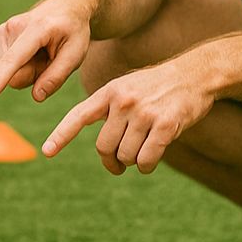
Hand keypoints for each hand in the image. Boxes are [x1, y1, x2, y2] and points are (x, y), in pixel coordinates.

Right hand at [0, 0, 95, 102]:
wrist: (67, 6)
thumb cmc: (73, 31)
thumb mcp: (76, 54)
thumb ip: (57, 76)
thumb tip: (36, 96)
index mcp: (37, 29)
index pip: (14, 59)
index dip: (0, 78)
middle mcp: (14, 26)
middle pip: (16, 75)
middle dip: (34, 75)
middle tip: (50, 57)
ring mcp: (4, 30)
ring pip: (9, 73)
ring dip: (28, 70)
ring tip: (42, 52)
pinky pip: (6, 66)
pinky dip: (21, 64)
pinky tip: (33, 50)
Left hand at [42, 53, 213, 173]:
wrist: (194, 74)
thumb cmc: (158, 87)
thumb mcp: (127, 88)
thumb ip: (110, 111)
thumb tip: (105, 151)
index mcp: (109, 92)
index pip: (79, 115)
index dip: (62, 135)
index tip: (47, 151)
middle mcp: (123, 101)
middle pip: (104, 147)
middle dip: (112, 160)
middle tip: (119, 163)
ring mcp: (144, 113)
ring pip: (126, 156)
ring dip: (132, 163)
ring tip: (142, 152)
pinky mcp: (165, 125)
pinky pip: (146, 160)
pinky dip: (146, 166)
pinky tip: (151, 159)